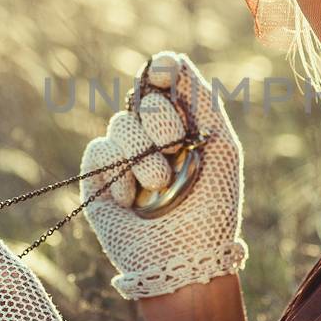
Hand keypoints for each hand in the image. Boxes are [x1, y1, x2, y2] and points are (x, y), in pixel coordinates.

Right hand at [79, 50, 248, 299]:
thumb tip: (175, 60)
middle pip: (142, 97)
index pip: (165, 77)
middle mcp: (150, 134)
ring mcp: (123, 155)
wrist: (187, 260)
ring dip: (144, 155)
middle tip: (175, 146)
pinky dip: (120, 175)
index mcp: (183, 121)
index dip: (162, 68)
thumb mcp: (222, 149)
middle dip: (161, 119)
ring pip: (120, 124)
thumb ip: (203, 102)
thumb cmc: (214, 209)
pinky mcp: (98, 179)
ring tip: (161, 186)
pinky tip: (134, 201)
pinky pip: (99, 152)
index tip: (163, 75)